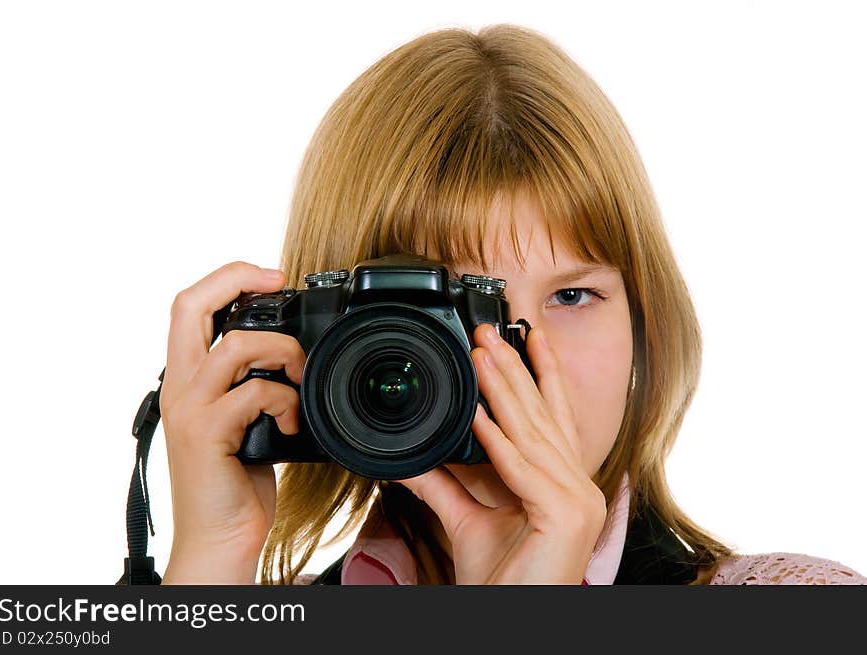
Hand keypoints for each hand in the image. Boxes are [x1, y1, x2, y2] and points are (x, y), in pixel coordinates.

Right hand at [159, 261, 305, 583]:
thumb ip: (250, 385)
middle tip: (277, 279)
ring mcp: (191, 409)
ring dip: (282, 352)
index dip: (226, 278)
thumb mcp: (242, 422)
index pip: (189, 307)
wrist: (221, 538)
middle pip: (189, 306)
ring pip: (234, 345)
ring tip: (300, 377)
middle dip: (235, 279)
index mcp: (188, 379)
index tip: (269, 274)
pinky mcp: (208, 434)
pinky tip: (294, 424)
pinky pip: (255, 393)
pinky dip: (287, 402)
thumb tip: (290, 357)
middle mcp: (181, 387)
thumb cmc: (235, 481)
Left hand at [398, 323, 607, 583]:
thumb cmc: (504, 580)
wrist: (511, 621)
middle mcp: (579, 488)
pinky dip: (499, 443)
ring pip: (534, 435)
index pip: (553, 418)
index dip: (541, 375)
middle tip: (492, 330)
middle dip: (517, 369)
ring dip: (505, 391)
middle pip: (543, 417)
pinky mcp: (566, 517)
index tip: (526, 338)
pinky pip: (524, 472)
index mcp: (564, 484)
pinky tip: (479, 415)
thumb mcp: (468, 521)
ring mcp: (578, 502)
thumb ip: (445, 485)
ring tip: (482, 355)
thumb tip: (414, 458)